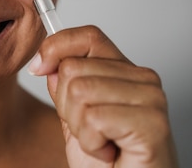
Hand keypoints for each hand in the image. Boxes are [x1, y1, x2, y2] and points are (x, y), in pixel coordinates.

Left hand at [29, 25, 178, 167]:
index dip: (54, 48)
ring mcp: (151, 98)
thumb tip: (47, 61)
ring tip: (100, 141)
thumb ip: (63, 84)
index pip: (86, 36)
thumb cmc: (107, 160)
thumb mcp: (73, 115)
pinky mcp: (152, 123)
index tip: (38, 68)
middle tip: (89, 130)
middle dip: (66, 106)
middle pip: (73, 68)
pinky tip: (108, 152)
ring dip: (78, 127)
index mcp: (122, 70)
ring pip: (80, 91)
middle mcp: (142, 78)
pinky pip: (94, 118)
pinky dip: (90, 143)